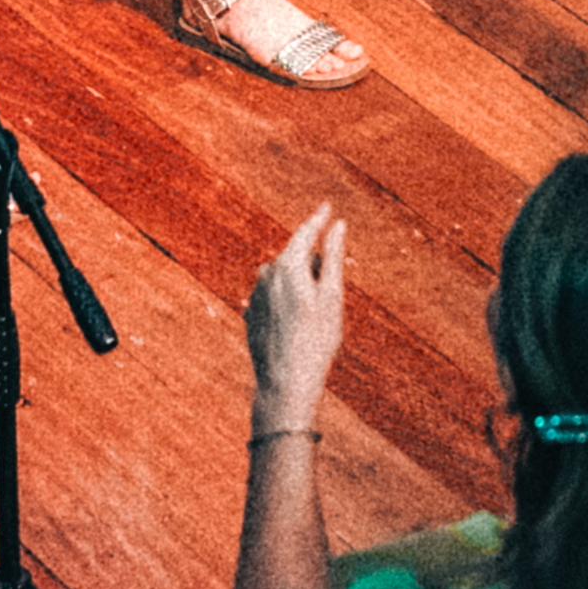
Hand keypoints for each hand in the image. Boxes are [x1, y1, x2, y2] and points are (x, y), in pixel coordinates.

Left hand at [248, 205, 347, 433]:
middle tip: (329, 303)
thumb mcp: (332, 296)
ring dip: (300, 288)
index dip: (319, 219)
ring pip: (284, 279)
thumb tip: (337, 225)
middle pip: (296, 259)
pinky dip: (288, 304)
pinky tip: (296, 329)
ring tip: (313, 322)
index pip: (305, 232)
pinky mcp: (250, 312)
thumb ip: (333, 257)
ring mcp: (254, 294)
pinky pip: (274, 298)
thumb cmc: (315, 340)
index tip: (327, 206)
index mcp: (287, 266)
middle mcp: (266, 274)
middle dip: (314, 269)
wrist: (285, 382)